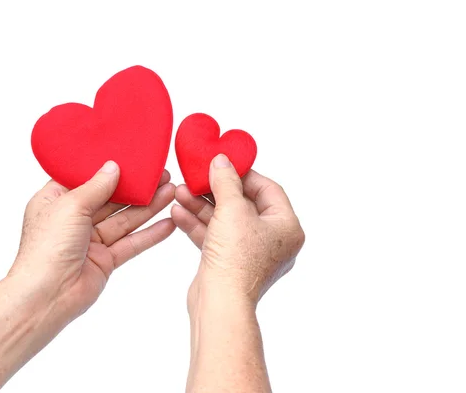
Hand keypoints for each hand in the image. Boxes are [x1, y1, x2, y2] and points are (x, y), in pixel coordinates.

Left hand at [9, 161, 175, 318]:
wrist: (45, 296)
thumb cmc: (46, 248)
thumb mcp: (70, 205)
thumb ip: (96, 186)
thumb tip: (112, 167)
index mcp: (56, 201)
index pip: (85, 178)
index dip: (109, 168)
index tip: (132, 157)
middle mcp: (73, 219)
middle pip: (111, 198)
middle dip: (137, 188)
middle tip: (162, 175)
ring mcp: (90, 241)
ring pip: (125, 219)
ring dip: (149, 207)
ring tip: (172, 192)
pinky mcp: (105, 260)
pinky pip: (131, 244)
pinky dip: (150, 234)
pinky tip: (168, 224)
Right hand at [171, 154, 304, 306]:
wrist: (220, 304)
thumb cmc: (237, 261)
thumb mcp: (232, 210)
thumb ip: (226, 181)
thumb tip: (222, 161)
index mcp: (286, 227)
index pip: (268, 190)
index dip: (244, 174)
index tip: (225, 164)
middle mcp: (273, 241)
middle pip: (244, 205)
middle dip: (216, 191)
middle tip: (198, 177)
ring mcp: (250, 253)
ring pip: (226, 221)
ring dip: (202, 206)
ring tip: (181, 192)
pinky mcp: (230, 263)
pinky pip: (216, 237)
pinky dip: (199, 225)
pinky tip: (179, 212)